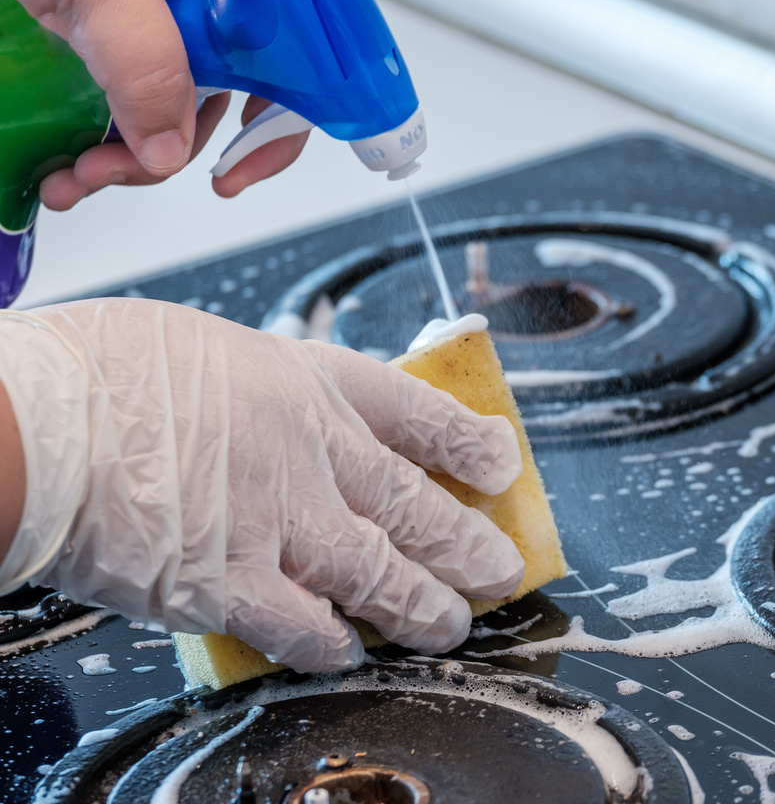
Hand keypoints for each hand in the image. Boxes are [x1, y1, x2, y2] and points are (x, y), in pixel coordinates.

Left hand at [0, 0, 309, 207]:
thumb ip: (144, 59)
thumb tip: (168, 149)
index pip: (297, 60)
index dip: (279, 125)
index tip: (237, 171)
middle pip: (232, 99)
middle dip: (175, 151)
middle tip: (122, 169)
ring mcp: (171, 21)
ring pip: (180, 111)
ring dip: (130, 160)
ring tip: (79, 173)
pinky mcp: (128, 41)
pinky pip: (138, 105)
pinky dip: (105, 143)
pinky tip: (70, 159)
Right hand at [0, 299, 524, 671]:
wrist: (33, 425)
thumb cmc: (96, 374)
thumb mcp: (203, 349)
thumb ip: (261, 395)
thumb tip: (281, 428)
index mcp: (306, 382)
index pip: (417, 412)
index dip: (468, 441)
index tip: (501, 461)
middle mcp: (312, 454)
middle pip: (415, 505)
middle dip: (467, 542)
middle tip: (501, 565)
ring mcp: (280, 523)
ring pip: (382, 575)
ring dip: (424, 606)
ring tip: (452, 624)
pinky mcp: (234, 587)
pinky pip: (304, 628)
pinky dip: (331, 645)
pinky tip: (346, 652)